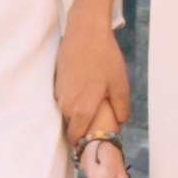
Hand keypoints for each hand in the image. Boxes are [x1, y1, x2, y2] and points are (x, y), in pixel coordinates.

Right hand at [54, 17, 133, 147]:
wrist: (85, 31)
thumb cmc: (104, 57)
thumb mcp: (120, 84)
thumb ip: (121, 109)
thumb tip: (119, 123)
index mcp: (81, 109)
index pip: (76, 139)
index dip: (83, 145)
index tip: (92, 146)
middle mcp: (65, 104)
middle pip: (71, 128)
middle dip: (81, 132)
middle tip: (96, 129)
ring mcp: (59, 93)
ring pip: (66, 113)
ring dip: (77, 116)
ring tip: (93, 109)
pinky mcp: (56, 82)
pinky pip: (64, 100)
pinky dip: (73, 101)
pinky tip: (86, 91)